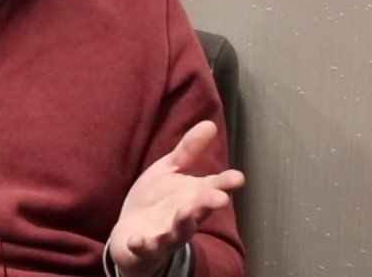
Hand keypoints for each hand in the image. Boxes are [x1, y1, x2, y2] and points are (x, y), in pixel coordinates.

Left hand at [108, 121, 244, 276]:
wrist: (133, 232)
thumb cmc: (158, 200)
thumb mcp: (171, 169)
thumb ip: (190, 150)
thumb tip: (211, 123)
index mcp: (194, 195)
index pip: (214, 187)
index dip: (226, 183)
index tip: (238, 178)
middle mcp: (186, 216)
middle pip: (200, 210)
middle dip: (209, 204)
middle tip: (220, 198)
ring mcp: (167, 233)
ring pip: (179, 231)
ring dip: (183, 223)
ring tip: (185, 212)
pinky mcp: (147, 247)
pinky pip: (145, 248)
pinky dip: (141, 244)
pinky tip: (135, 240)